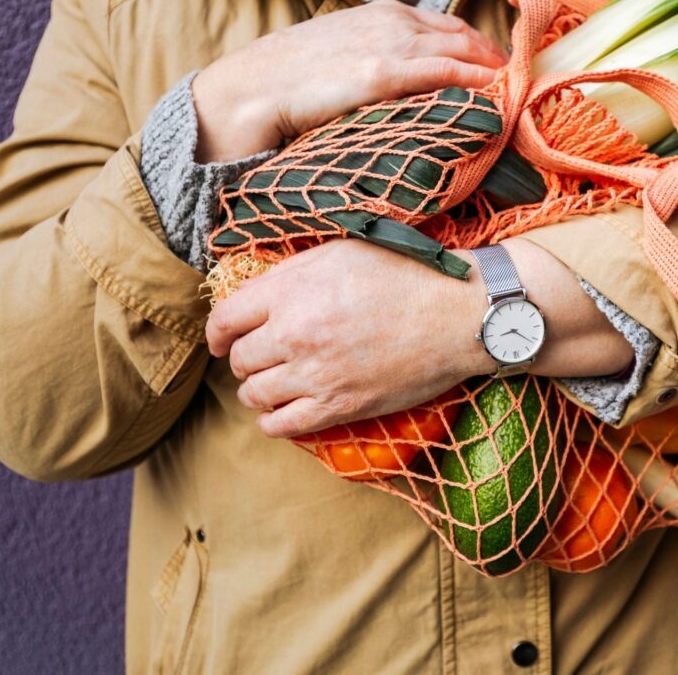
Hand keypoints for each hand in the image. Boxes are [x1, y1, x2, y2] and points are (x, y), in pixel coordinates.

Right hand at [191, 0, 507, 162]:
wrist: (251, 88)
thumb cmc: (292, 80)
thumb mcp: (342, 58)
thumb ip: (377, 63)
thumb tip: (405, 89)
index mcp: (383, 14)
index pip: (448, 27)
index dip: (480, 50)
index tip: (501, 72)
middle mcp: (393, 20)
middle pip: (463, 36)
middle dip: (496, 60)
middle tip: (521, 87)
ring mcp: (389, 43)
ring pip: (461, 51)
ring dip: (494, 73)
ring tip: (518, 96)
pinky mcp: (383, 72)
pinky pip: (445, 73)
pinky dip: (477, 82)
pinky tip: (497, 97)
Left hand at [205, 238, 634, 438]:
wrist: (460, 314)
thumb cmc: (409, 274)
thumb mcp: (344, 251)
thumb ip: (295, 272)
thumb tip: (260, 290)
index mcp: (292, 288)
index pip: (224, 317)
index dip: (217, 331)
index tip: (223, 338)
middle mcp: (295, 332)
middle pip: (238, 358)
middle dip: (243, 358)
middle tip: (260, 356)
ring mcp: (316, 373)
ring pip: (254, 394)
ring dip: (257, 389)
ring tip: (274, 382)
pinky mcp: (340, 407)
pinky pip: (282, 426)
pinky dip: (273, 420)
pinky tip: (284, 409)